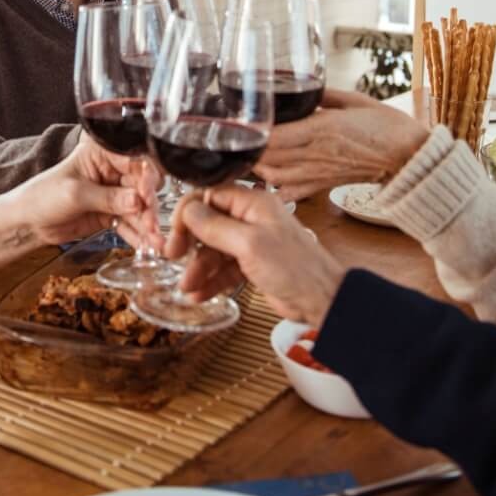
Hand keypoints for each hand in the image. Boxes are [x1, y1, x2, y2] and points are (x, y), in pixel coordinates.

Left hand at [20, 138, 161, 248]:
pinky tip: (147, 247)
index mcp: (102, 153)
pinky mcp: (112, 214)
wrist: (28, 222)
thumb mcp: (75, 194)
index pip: (133, 162)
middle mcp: (113, 171)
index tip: (147, 198)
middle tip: (153, 226)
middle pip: (142, 186)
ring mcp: (114, 193)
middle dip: (149, 208)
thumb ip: (108, 198)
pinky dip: (138, 235)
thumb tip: (139, 201)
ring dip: (148, 226)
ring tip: (156, 244)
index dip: (145, 179)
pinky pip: (130, 224)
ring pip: (139, 208)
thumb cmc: (43, 196)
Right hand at [164, 185, 347, 324]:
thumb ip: (215, 226)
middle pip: (208, 223)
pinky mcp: (254, 264)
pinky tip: (200, 294)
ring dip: (198, 268)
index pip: (209, 197)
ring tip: (188, 288)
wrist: (322, 299)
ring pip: (214, 249)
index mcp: (253, 203)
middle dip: (190, 243)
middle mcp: (251, 218)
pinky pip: (224, 268)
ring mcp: (252, 242)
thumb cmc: (295, 267)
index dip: (188, 214)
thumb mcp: (249, 244)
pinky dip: (211, 280)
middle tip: (173, 259)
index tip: (176, 235)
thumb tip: (188, 211)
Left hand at [255, 89, 427, 201]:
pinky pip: (290, 192)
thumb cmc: (386, 126)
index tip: (242, 120)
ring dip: (257, 167)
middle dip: (248, 148)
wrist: (407, 157)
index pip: (274, 135)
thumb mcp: (354, 100)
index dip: (253, 130)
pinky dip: (274, 188)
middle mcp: (315, 153)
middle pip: (267, 157)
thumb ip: (324, 95)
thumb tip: (303, 89)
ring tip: (251, 153)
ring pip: (272, 176)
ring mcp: (317, 173)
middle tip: (240, 135)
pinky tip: (267, 178)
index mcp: (322, 129)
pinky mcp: (322, 186)